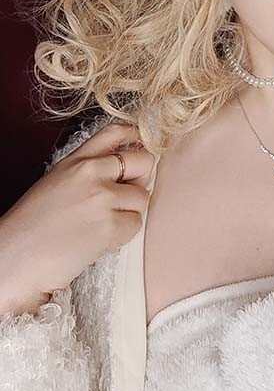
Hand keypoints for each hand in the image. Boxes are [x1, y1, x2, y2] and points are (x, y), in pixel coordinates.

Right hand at [0, 124, 154, 314]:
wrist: (14, 258)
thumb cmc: (34, 225)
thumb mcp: (58, 181)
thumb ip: (89, 170)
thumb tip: (127, 171)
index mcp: (76, 160)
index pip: (115, 133)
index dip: (136, 138)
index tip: (142, 148)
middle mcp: (90, 172)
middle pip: (143, 162)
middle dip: (141, 180)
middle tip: (124, 198)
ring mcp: (101, 198)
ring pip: (142, 197)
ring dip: (129, 213)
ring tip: (102, 224)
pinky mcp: (108, 226)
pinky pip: (135, 224)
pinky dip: (123, 234)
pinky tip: (100, 239)